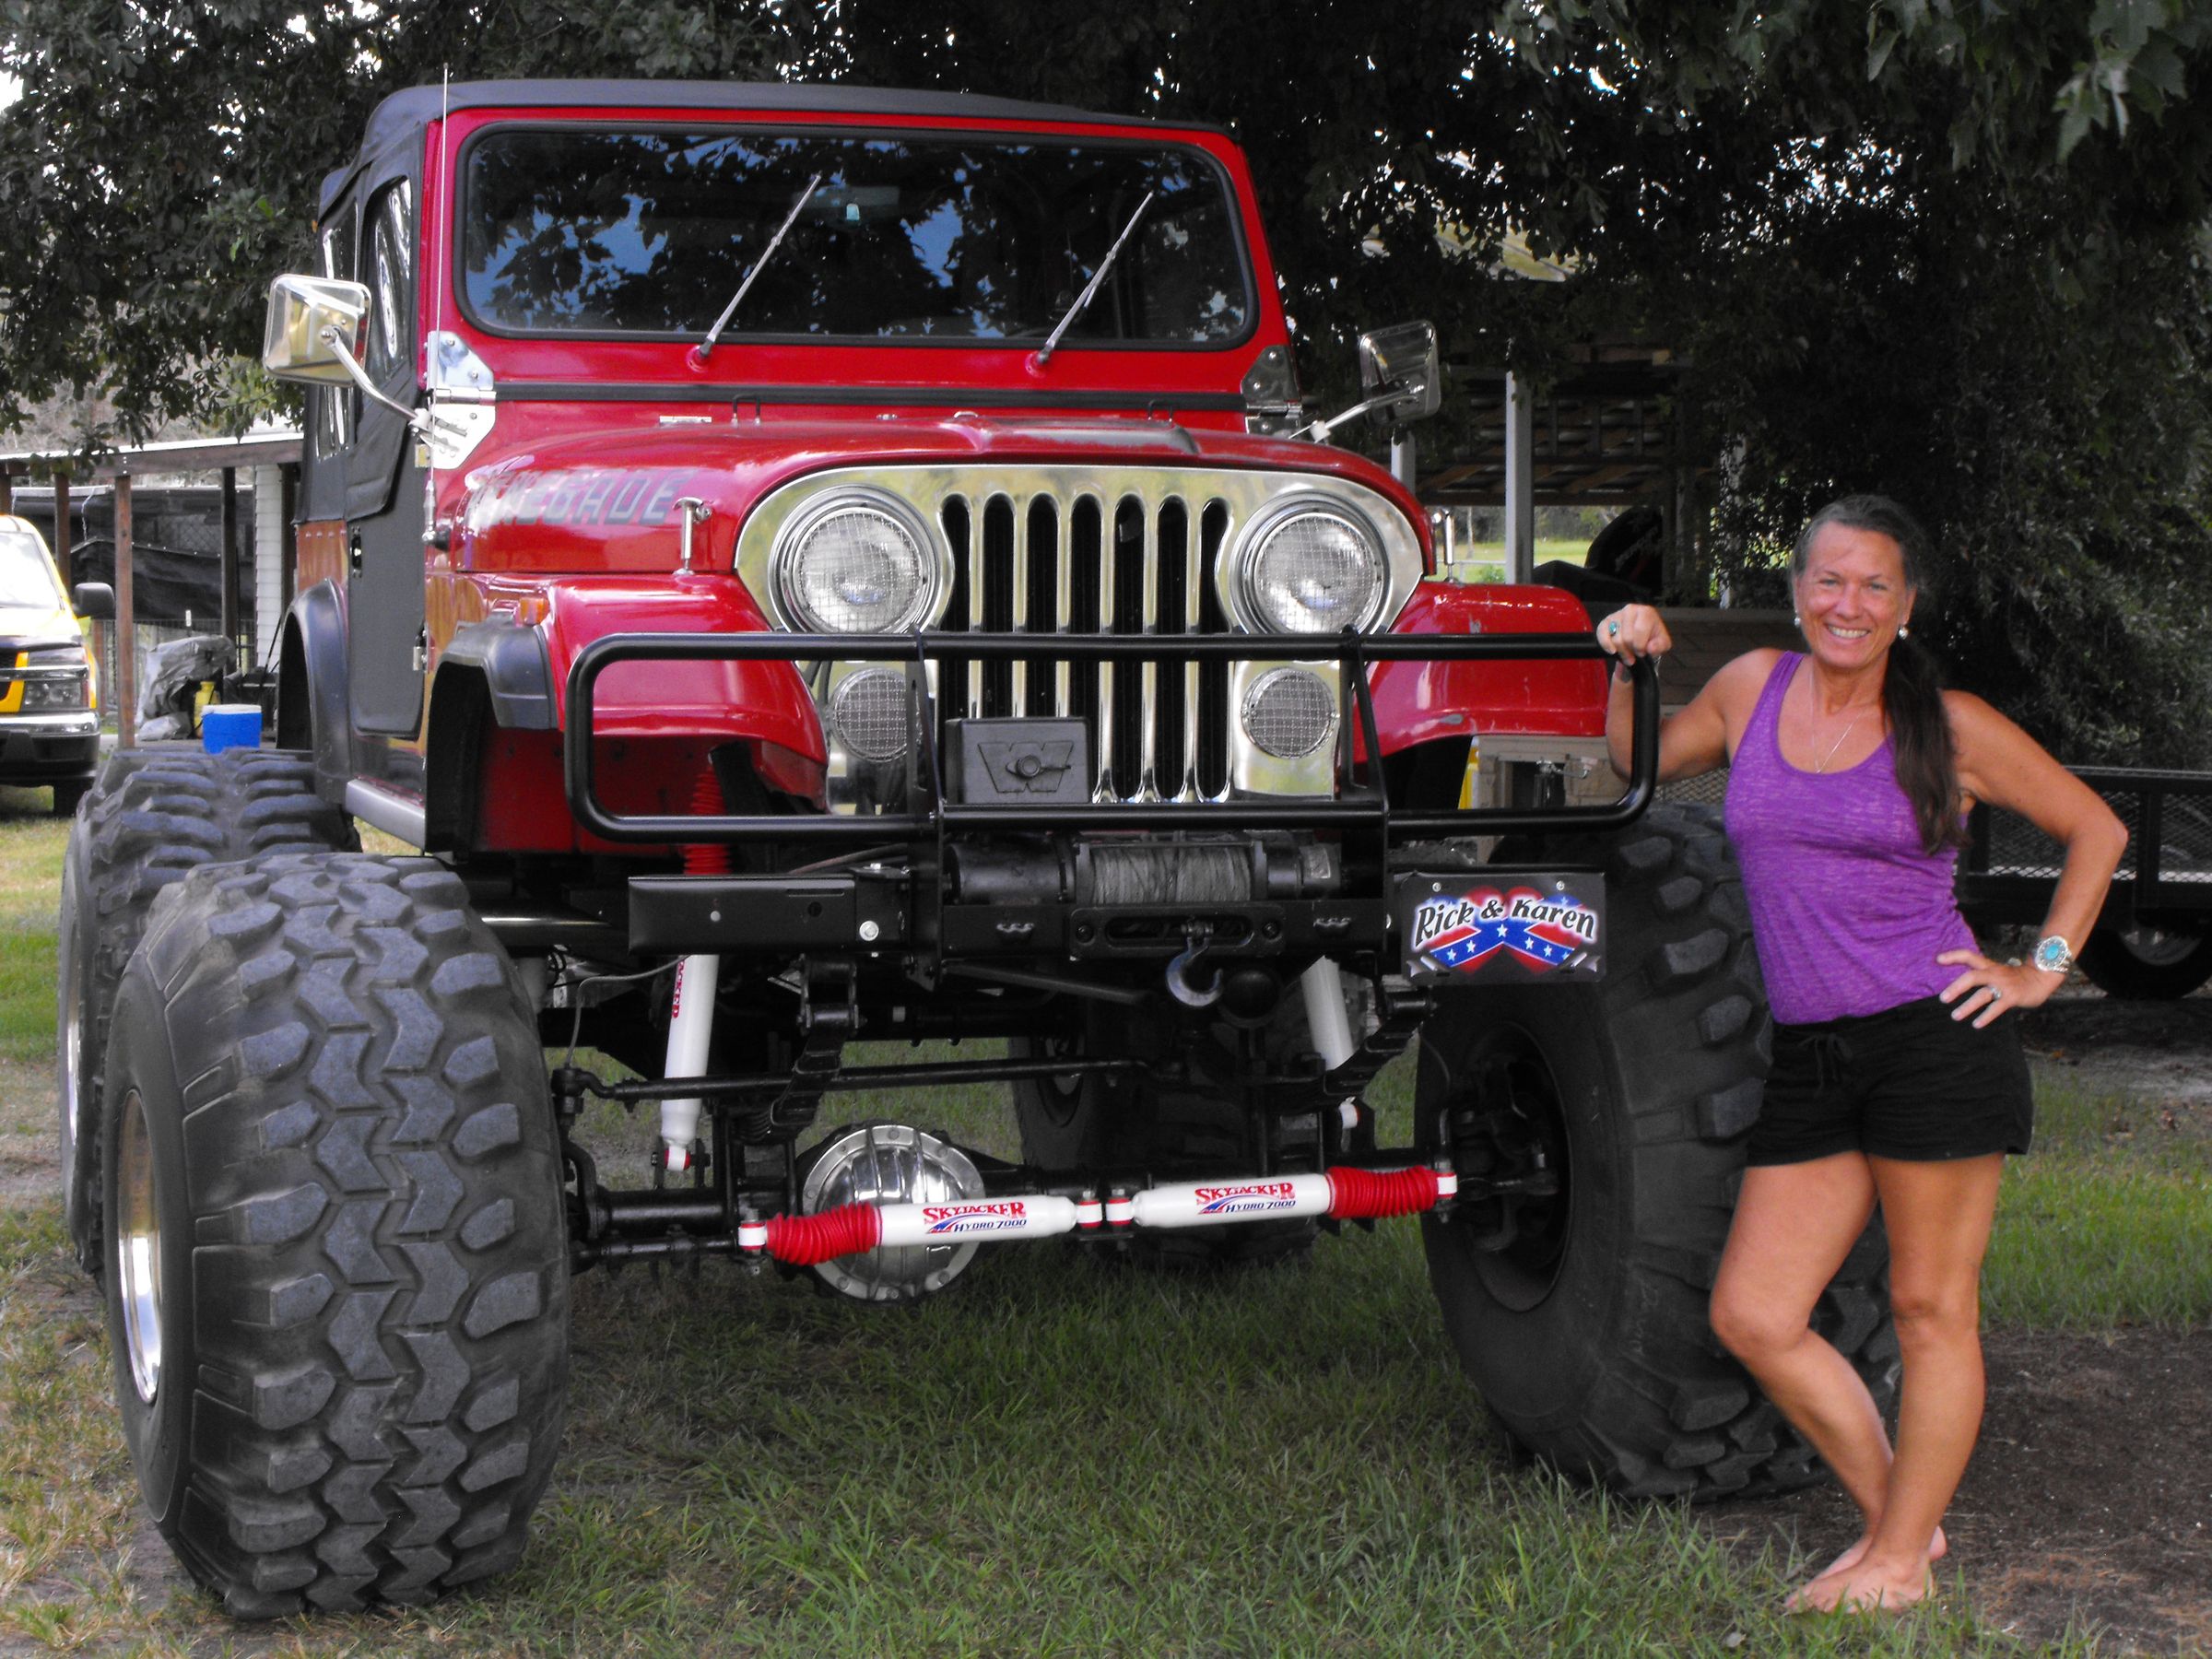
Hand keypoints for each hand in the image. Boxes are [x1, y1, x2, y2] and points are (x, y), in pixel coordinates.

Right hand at [1598, 604, 1670, 665]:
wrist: (1643, 633)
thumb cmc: (1652, 637)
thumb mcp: (1663, 642)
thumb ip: (1660, 645)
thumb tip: (1650, 648)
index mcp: (1646, 612)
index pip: (1639, 631)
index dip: (1640, 646)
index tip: (1642, 652)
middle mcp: (1630, 610)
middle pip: (1626, 637)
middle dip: (1630, 651)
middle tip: (1634, 655)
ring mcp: (1617, 615)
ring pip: (1615, 639)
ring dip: (1621, 651)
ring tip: (1626, 655)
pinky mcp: (1606, 621)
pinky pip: (1601, 634)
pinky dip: (1605, 644)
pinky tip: (1612, 651)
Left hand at [1936, 948, 2056, 1026]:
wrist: (2040, 977)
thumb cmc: (2014, 977)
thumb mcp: (1996, 971)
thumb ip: (1981, 975)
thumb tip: (1958, 984)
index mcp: (1988, 966)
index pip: (1969, 956)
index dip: (1954, 956)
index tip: (1938, 959)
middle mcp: (1994, 973)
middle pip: (1972, 977)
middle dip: (1956, 987)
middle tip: (1943, 999)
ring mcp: (2003, 985)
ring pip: (1982, 995)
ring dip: (1968, 1006)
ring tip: (1955, 1016)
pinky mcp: (2012, 997)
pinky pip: (1996, 1007)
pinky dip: (1986, 1016)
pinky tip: (1976, 1024)